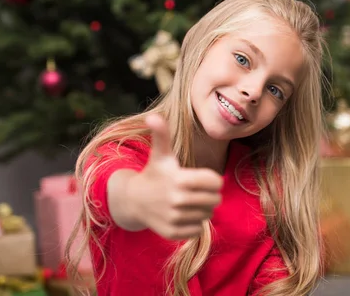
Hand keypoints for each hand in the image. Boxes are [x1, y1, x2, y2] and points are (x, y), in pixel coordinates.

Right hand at [136, 114, 223, 239]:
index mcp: (179, 179)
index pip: (216, 182)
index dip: (214, 180)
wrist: (133, 201)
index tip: (203, 179)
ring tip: (190, 202)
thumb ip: (162, 134)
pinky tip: (183, 215)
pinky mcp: (172, 233)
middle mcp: (177, 200)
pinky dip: (194, 223)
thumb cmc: (154, 173)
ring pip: (207, 215)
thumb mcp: (160, 154)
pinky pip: (197, 229)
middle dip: (210, 195)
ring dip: (203, 209)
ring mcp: (174, 218)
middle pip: (214, 200)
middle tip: (197, 192)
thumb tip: (153, 116)